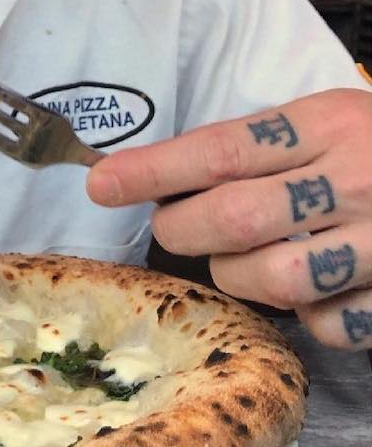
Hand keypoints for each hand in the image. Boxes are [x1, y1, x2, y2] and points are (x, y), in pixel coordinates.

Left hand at [86, 88, 371, 349]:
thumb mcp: (330, 123)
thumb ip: (260, 149)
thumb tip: (156, 179)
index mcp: (331, 123)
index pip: (222, 148)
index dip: (153, 170)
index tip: (100, 183)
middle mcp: (357, 177)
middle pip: (234, 216)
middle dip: (182, 229)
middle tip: (172, 228)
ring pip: (271, 276)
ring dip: (236, 276)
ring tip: (241, 263)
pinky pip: (328, 323)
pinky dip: (305, 317)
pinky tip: (312, 294)